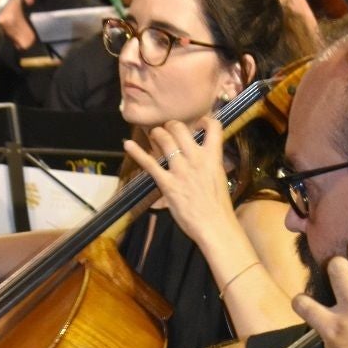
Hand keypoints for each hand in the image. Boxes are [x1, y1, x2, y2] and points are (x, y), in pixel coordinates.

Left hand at [123, 117, 235, 243]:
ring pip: (164, 139)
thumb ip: (209, 164)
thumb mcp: (218, 178)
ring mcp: (180, 170)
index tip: (198, 125)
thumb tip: (201, 157)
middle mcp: (196, 159)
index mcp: (213, 158)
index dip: (204, 121)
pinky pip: (149, 163)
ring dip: (157, 134)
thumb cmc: (219, 207)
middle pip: (180, 128)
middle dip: (171, 125)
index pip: (213, 127)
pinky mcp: (167, 184)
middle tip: (168, 131)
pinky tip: (128, 144)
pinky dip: (137, 152)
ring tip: (154, 135)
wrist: (215, 226)